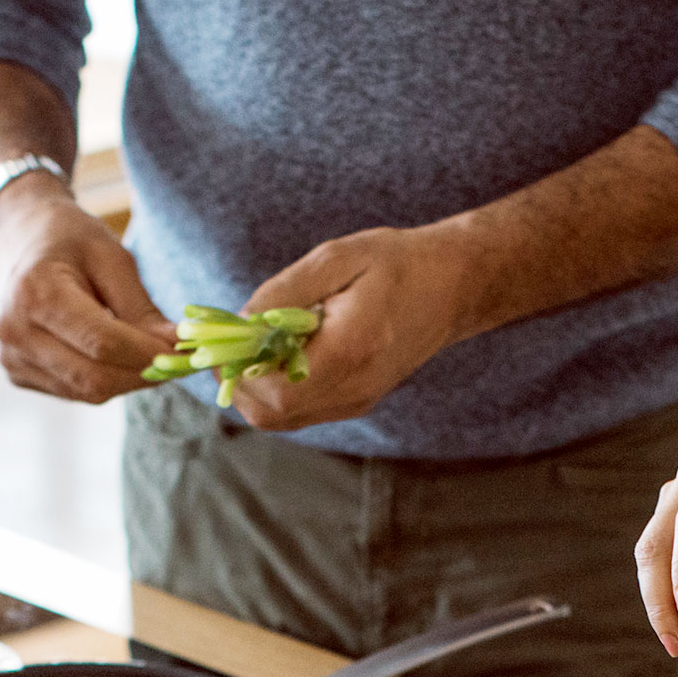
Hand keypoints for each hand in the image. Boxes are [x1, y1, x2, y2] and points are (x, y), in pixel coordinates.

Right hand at [0, 179, 175, 402]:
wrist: (14, 234)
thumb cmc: (66, 237)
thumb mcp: (110, 256)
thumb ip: (142, 308)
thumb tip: (179, 348)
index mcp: (35, 293)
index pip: (102, 343)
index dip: (149, 355)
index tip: (186, 354)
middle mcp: (15, 332)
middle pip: (94, 378)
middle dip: (144, 374)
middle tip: (179, 363)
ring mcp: (12, 358)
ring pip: (86, 392)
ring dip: (127, 380)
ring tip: (150, 355)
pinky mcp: (17, 373)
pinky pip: (73, 390)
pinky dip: (104, 380)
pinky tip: (114, 356)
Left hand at [226, 227, 471, 430]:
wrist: (453, 287)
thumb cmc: (397, 263)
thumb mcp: (337, 258)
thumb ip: (283, 292)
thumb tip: (238, 322)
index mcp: (349, 349)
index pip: (272, 387)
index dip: (235, 368)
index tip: (224, 337)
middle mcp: (353, 387)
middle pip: (269, 413)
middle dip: (238, 382)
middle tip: (234, 342)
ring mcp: (356, 401)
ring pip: (280, 418)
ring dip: (255, 388)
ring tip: (259, 345)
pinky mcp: (356, 402)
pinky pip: (300, 411)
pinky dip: (277, 389)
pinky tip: (283, 353)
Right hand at [634, 438, 677, 653]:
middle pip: (658, 540)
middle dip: (659, 597)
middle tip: (676, 644)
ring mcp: (675, 494)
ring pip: (647, 549)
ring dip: (654, 599)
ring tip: (675, 642)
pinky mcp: (667, 511)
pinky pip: (653, 553)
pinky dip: (659, 589)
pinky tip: (675, 621)